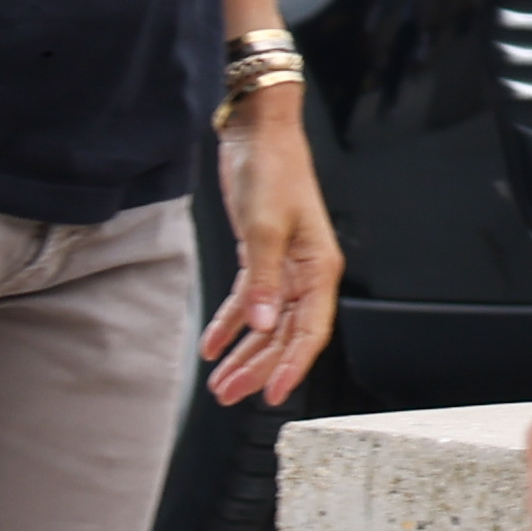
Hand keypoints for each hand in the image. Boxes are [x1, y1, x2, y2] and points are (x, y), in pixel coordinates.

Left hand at [202, 93, 339, 406]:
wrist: (258, 135)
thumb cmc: (273, 172)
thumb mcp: (263, 228)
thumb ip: (261, 280)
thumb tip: (259, 325)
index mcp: (319, 268)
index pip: (310, 329)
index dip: (292, 365)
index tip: (273, 394)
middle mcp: (306, 273)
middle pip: (285, 332)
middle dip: (259, 366)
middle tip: (232, 395)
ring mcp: (285, 266)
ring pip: (266, 322)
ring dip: (244, 352)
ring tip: (220, 381)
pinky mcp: (262, 256)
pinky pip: (248, 301)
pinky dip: (230, 323)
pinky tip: (212, 344)